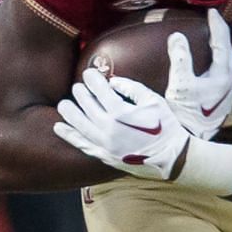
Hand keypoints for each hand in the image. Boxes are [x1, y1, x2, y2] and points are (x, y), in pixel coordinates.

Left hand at [54, 67, 193, 180]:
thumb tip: (113, 82)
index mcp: (121, 112)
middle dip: (80, 94)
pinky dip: (69, 135)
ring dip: (69, 113)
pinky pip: (82, 144)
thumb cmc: (166, 127)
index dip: (92, 80)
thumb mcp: (154, 101)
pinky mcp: (104, 156)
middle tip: (77, 87)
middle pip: (86, 106)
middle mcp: (108, 128)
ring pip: (79, 125)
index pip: (100, 91)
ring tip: (63, 104)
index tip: (88, 73)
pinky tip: (59, 127)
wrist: (172, 158)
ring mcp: (105, 144)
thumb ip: (132, 88)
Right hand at [162, 9, 231, 137]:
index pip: (223, 44)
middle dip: (220, 35)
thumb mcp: (180, 84)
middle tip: (212, 21)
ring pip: (226, 64)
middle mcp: (229, 84)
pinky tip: (206, 64)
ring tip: (210, 38)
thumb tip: (178, 36)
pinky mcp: (220, 102)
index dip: (217, 26)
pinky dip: (214, 62)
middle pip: (228, 52)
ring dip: (219, 49)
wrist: (191, 144)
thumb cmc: (185, 115)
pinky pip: (220, 74)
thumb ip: (180, 58)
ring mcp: (227, 94)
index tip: (211, 12)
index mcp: (222, 76)